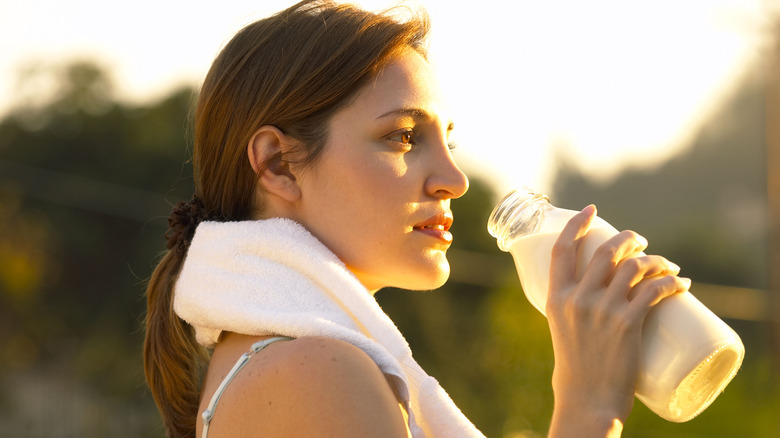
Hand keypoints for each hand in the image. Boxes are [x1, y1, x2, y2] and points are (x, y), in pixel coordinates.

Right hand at [546, 205, 690, 436]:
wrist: (587, 400)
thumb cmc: (576, 369)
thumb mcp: (562, 330)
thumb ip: (574, 307)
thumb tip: (598, 291)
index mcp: (556, 298)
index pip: (562, 250)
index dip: (576, 225)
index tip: (591, 210)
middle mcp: (577, 299)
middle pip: (606, 251)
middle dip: (628, 239)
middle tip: (640, 241)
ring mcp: (603, 310)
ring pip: (634, 266)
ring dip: (654, 259)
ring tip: (666, 264)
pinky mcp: (628, 324)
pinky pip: (655, 290)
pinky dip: (672, 282)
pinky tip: (682, 283)